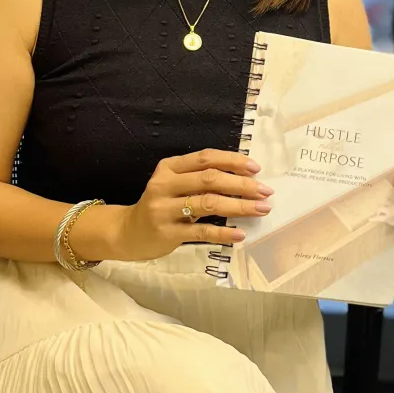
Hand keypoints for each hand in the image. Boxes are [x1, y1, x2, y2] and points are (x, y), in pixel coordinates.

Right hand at [107, 149, 272, 261]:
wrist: (127, 232)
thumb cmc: (160, 205)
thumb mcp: (173, 184)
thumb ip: (200, 178)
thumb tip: (245, 178)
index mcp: (169, 167)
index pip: (205, 158)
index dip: (232, 161)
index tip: (256, 168)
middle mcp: (164, 185)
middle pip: (209, 179)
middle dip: (242, 184)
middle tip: (265, 191)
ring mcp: (164, 210)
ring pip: (208, 203)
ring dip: (239, 206)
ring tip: (261, 209)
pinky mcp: (167, 233)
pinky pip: (201, 231)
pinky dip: (223, 232)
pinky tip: (240, 234)